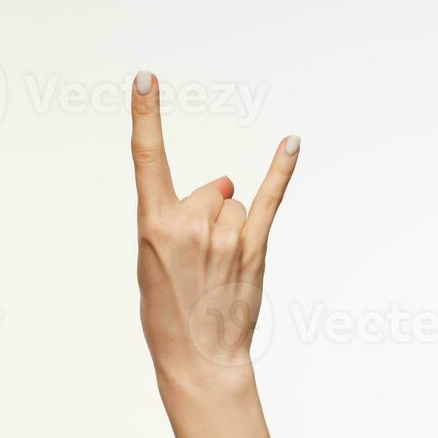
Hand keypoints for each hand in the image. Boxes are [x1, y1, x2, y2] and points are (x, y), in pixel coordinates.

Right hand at [129, 70, 299, 392]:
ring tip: (217, 271)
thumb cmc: (168, 312)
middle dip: (206, 216)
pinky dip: (282, 171)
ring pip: (233, 205)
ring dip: (228, 230)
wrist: (197, 359)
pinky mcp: (254, 247)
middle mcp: (190, 224)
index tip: (146, 78)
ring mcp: (224, 235)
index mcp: (154, 226)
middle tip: (197, 263)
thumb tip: (226, 185)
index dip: (145, 115)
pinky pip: (270, 198)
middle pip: (209, 190)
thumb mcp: (153, 262)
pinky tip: (292, 143)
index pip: (147, 158)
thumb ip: (181, 216)